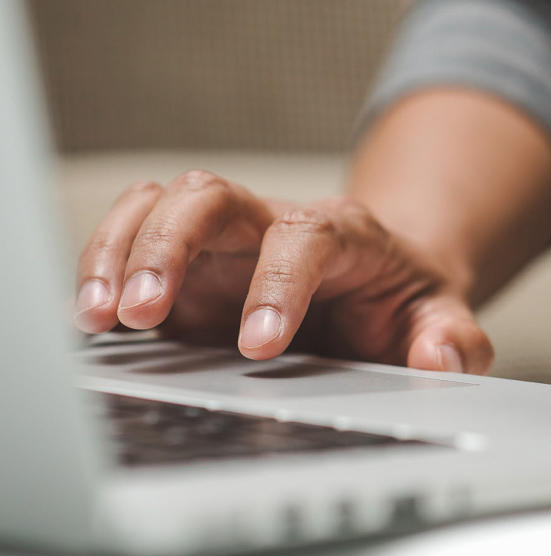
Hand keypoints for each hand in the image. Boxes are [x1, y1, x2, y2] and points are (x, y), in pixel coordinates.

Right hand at [73, 170, 493, 372]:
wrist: (384, 281)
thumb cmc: (407, 301)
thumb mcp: (443, 319)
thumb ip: (453, 340)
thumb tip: (439, 359)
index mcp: (345, 235)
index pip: (306, 238)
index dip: (277, 283)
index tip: (258, 346)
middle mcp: (276, 225)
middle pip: (213, 196)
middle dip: (171, 246)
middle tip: (145, 311)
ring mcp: (227, 240)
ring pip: (164, 204)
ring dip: (124, 251)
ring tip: (101, 317)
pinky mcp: (190, 264)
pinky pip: (135, 233)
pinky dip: (104, 262)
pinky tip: (92, 315)